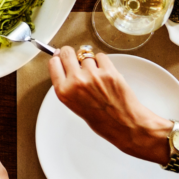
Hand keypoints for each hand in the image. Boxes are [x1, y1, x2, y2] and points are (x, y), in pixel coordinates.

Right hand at [48, 47, 171, 164]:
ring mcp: (93, 75)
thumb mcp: (74, 105)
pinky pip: (101, 56)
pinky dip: (103, 62)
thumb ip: (68, 86)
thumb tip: (65, 66)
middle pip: (67, 53)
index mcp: (64, 92)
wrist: (125, 125)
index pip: (54, 63)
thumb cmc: (102, 119)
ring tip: (97, 76)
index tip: (61, 56)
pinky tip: (106, 74)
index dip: (59, 58)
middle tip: (77, 58)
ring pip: (86, 55)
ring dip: (91, 62)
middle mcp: (76, 81)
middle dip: (71, 54)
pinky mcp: (108, 71)